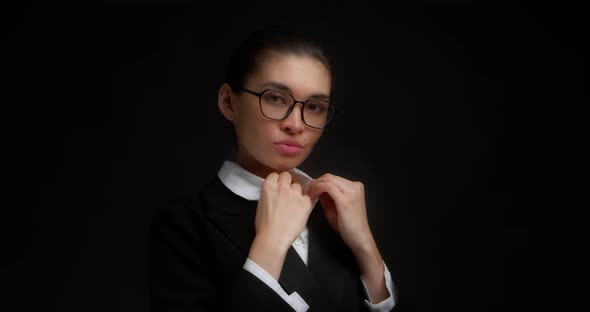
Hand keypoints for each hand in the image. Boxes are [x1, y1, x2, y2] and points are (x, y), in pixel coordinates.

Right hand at [254, 171, 313, 250]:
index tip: (277, 187)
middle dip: (287, 182)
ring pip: (298, 186)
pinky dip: (304, 203)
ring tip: (293, 204)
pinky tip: (299, 211)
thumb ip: (268, 194)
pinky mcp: (305, 203)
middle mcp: (282, 187)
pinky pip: (306, 198)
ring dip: (295, 193)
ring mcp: (295, 194)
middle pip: (287, 176)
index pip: (275, 175)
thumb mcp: (261, 204)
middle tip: (286, 193)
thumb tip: (273, 192)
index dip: (276, 181)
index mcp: (269, 187)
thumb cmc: (264, 225)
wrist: (274, 238)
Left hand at [307, 173, 389, 302]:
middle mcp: (355, 186)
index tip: (310, 188)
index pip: (333, 178)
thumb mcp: (336, 207)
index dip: (319, 181)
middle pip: (330, 176)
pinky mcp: (345, 199)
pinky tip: (312, 196)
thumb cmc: (348, 226)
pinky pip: (327, 187)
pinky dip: (318, 189)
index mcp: (355, 186)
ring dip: (316, 185)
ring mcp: (351, 191)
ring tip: (308, 194)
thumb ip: (327, 196)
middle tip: (306, 190)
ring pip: (328, 179)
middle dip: (316, 182)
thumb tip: (316, 188)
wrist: (359, 238)